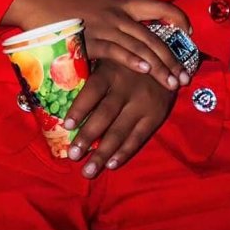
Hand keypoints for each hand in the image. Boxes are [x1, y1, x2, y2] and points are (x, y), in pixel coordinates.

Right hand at [3, 0, 192, 90]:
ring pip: (139, 45)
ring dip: (158, 65)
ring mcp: (103, 25)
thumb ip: (109, 10)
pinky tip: (145, 71)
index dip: (175, 15)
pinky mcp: (90, 39)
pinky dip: (132, 60)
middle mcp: (115, 12)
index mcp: (117, 1)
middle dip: (171, 57)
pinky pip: (116, 51)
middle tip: (184, 75)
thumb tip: (121, 21)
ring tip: (172, 82)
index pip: (154, 5)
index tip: (189, 29)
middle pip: (151, 34)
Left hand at [64, 58, 175, 177]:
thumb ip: (91, 73)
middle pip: (105, 115)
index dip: (80, 108)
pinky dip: (124, 152)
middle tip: (73, 155)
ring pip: (120, 131)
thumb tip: (63, 93)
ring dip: (103, 153)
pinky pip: (138, 138)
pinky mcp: (155, 116)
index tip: (66, 125)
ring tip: (88, 170)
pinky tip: (111, 164)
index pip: (93, 90)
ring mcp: (142, 104)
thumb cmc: (126, 62)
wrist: (166, 61)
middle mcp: (126, 88)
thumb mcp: (110, 58)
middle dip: (87, 137)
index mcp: (111, 71)